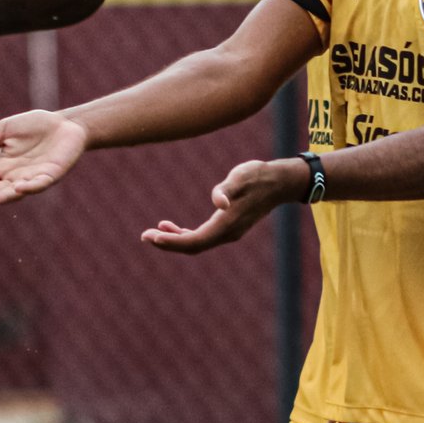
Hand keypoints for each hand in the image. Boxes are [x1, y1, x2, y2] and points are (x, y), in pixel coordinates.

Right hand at [0, 109, 87, 209]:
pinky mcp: (51, 175)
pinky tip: (19, 188)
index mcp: (3, 168)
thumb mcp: (4, 130)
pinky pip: (40, 184)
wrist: (64, 123)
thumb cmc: (34, 126)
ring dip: (4, 197)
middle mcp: (16, 177)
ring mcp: (34, 178)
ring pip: (17, 192)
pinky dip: (30, 187)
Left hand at [142, 158, 307, 254]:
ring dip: (174, 240)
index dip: (171, 242)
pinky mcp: (228, 227)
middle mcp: (227, 234)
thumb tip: (219, 203)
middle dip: (168, 243)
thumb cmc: (258, 176)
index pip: (194, 241)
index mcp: (226, 225)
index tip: (150, 236)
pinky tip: (171, 226)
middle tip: (144, 236)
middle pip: (193, 246)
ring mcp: (229, 232)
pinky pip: (202, 237)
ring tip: (154, 232)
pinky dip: (184, 234)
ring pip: (197, 243)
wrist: (279, 182)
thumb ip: (227, 189)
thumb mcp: (241, 177)